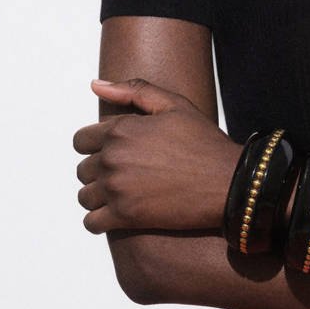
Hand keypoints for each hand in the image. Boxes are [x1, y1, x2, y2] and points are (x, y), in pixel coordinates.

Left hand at [73, 77, 241, 232]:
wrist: (228, 183)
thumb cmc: (205, 143)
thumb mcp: (174, 105)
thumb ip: (133, 91)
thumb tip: (95, 85)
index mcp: (119, 130)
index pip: (81, 141)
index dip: (95, 147)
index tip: (114, 155)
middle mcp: (112, 158)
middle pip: (82, 170)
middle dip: (98, 173)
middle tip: (124, 177)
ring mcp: (116, 188)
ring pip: (85, 196)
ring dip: (98, 198)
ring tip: (121, 197)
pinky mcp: (125, 216)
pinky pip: (91, 222)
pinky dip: (99, 222)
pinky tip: (116, 217)